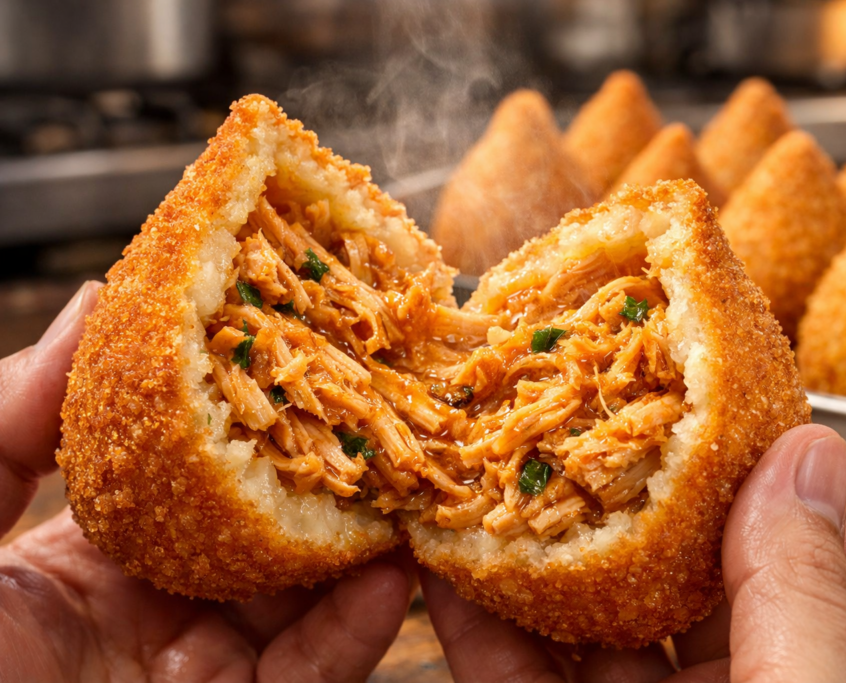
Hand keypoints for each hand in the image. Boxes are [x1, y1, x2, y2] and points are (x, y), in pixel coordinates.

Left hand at [0, 282, 413, 682]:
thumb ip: (9, 417)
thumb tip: (99, 297)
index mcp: (82, 553)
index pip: (183, 469)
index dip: (242, 414)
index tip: (295, 356)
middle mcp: (150, 609)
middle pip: (257, 532)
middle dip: (322, 475)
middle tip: (382, 414)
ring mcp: (195, 673)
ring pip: (300, 604)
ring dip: (358, 547)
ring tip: (409, 485)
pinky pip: (308, 678)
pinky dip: (356, 632)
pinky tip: (393, 574)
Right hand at [419, 424, 845, 681]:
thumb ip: (806, 593)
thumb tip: (805, 448)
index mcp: (842, 670)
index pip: (791, 533)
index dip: (732, 455)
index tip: (670, 382)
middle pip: (674, 572)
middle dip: (608, 495)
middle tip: (550, 413)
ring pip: (589, 632)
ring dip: (532, 557)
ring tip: (478, 475)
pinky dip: (488, 637)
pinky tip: (449, 576)